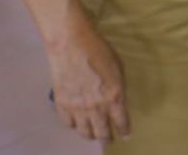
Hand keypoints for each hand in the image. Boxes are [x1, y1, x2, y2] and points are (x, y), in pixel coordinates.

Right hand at [47, 18, 129, 142]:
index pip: (121, 121)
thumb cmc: (100, 51)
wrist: (72, 45)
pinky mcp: (61, 105)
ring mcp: (77, 108)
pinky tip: (76, 123)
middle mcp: (97, 107)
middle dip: (106, 139)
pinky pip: (68, 123)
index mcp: (114, 96)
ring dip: (90, 135)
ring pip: (84, 132)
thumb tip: (119, 101)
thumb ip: (118, 88)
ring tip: (92, 135)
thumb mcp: (118, 69)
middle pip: (102, 132)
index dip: (124, 131)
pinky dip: (73, 125)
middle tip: (108, 141)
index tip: (126, 136)